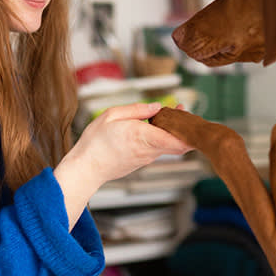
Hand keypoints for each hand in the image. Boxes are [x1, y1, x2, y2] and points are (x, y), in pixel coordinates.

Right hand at [54, 103, 192, 227]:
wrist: (86, 169)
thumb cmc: (94, 142)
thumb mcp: (111, 116)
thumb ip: (136, 109)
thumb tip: (157, 106)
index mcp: (142, 136)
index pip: (177, 140)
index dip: (188, 131)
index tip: (188, 116)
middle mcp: (148, 150)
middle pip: (178, 144)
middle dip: (183, 128)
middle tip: (180, 110)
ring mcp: (146, 158)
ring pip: (168, 146)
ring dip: (171, 132)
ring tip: (166, 114)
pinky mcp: (141, 162)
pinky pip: (156, 149)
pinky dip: (160, 139)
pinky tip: (152, 127)